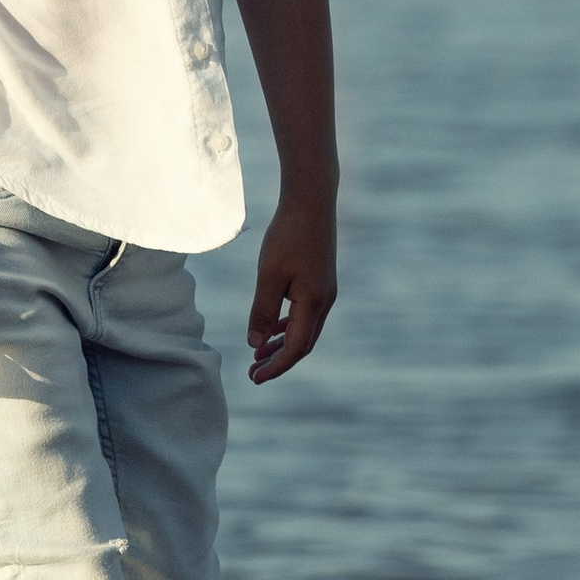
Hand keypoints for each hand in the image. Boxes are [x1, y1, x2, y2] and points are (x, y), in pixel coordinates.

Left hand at [247, 193, 336, 382]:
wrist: (311, 201)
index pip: (296, 348)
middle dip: (279, 361)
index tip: (254, 378)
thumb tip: (255, 344)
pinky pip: (306, 314)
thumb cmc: (288, 236)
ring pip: (305, 329)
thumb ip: (262, 312)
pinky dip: (288, 326)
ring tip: (258, 355)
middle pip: (303, 343)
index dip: (276, 367)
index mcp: (313, 303)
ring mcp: (325, 291)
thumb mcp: (269, 276)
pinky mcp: (321, 280)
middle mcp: (325, 301)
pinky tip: (272, 330)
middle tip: (253, 374)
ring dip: (282, 344)